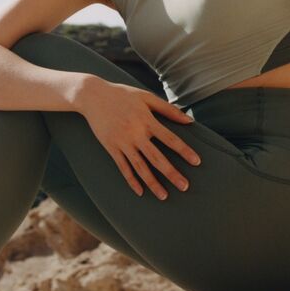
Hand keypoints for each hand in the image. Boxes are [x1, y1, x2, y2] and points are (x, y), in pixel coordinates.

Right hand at [74, 78, 201, 199]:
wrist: (93, 96)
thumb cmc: (123, 94)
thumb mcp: (146, 97)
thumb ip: (168, 109)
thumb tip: (189, 120)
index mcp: (147, 120)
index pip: (170, 139)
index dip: (184, 151)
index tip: (197, 162)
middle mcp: (135, 133)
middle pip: (157, 158)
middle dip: (172, 174)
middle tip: (185, 187)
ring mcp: (122, 142)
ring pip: (140, 167)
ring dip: (153, 183)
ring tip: (164, 196)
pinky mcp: (111, 148)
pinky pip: (123, 167)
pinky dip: (131, 180)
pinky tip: (140, 192)